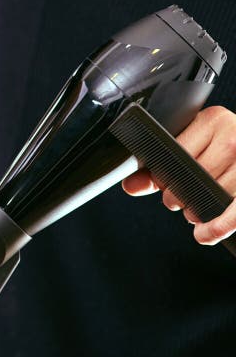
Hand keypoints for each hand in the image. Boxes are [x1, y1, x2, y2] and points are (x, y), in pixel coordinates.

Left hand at [122, 105, 235, 244]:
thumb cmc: (224, 150)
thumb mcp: (192, 149)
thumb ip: (159, 168)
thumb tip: (130, 186)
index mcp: (212, 121)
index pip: (174, 155)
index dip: (164, 176)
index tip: (165, 184)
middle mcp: (232, 137)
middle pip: (191, 178)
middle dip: (178, 196)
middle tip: (180, 200)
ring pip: (210, 196)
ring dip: (196, 212)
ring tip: (196, 208)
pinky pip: (232, 215)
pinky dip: (214, 228)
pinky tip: (203, 235)